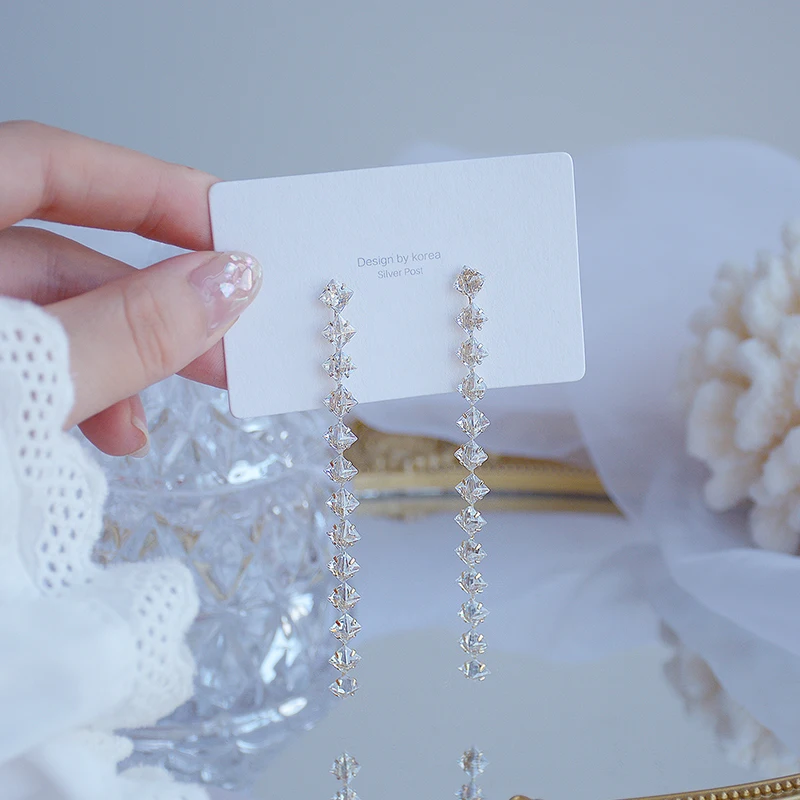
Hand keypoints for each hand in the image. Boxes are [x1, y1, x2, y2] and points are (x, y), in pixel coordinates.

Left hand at [0, 121, 261, 456]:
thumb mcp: (22, 380)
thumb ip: (122, 334)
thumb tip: (226, 284)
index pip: (51, 164)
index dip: (149, 190)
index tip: (234, 232)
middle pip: (66, 255)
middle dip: (155, 307)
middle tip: (231, 343)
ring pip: (56, 320)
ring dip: (123, 367)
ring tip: (154, 422)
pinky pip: (34, 362)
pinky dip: (80, 395)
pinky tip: (109, 438)